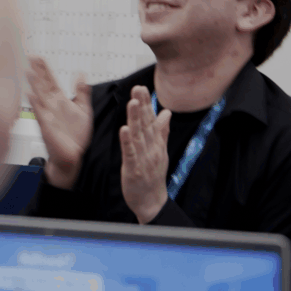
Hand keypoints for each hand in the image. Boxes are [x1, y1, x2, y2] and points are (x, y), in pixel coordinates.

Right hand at [25, 57, 91, 189]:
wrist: (73, 157)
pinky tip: (30, 94)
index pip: (50, 81)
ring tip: (29, 72)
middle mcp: (51, 106)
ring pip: (39, 96)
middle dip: (37, 72)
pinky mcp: (47, 126)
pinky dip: (35, 103)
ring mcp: (47, 115)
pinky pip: (40, 113)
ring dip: (34, 84)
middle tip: (30, 57)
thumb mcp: (83, 109)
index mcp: (60, 101)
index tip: (38, 57)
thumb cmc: (75, 136)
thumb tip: (81, 74)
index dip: (44, 69)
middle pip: (43, 85)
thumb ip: (81, 91)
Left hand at [119, 85, 170, 223]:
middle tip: (138, 89)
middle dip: (141, 106)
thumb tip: (166, 113)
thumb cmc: (153, 175)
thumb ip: (162, 131)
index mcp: (155, 143)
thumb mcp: (160, 151)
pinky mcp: (133, 169)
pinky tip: (124, 130)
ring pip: (138, 136)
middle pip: (146, 124)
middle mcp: (151, 148)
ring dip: (135, 119)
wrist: (152, 201)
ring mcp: (143, 158)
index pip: (151, 120)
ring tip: (133, 103)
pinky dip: (127, 141)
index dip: (146, 104)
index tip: (142, 88)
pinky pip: (129, 153)